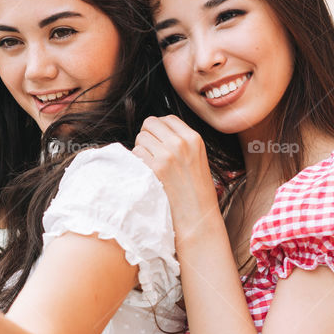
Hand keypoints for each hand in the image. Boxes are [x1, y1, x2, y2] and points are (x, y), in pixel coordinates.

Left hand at [133, 115, 221, 235]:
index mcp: (193, 138)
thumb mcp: (197, 157)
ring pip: (140, 137)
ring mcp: (167, 155)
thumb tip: (156, 129)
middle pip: (150, 123)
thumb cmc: (196, 190)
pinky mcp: (156, 169)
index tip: (158, 141)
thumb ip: (181, 141)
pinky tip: (147, 173)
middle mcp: (181, 143)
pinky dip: (137, 162)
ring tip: (151, 165)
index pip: (167, 118)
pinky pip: (136, 153)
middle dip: (147, 136)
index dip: (159, 128)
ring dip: (141, 149)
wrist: (197, 215)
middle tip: (151, 152)